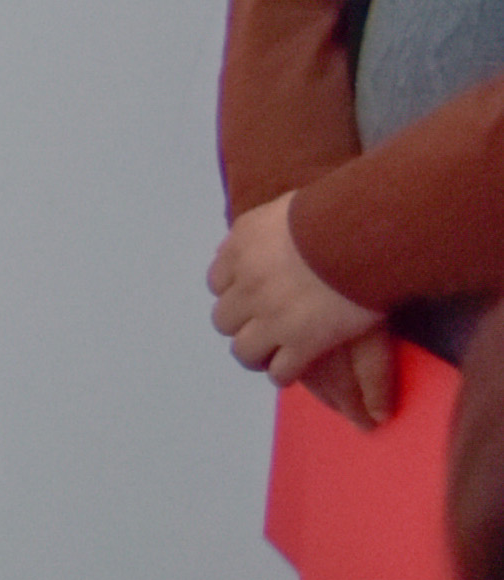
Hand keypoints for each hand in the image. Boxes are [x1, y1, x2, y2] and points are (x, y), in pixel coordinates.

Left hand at [211, 196, 384, 387]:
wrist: (361, 234)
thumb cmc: (335, 212)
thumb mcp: (286, 206)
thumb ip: (266, 225)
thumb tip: (252, 236)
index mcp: (241, 250)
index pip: (218, 282)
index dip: (235, 292)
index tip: (249, 297)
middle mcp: (248, 286)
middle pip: (225, 320)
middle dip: (241, 325)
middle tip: (259, 330)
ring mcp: (272, 317)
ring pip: (244, 350)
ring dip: (256, 354)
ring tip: (271, 356)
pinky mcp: (303, 341)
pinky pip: (280, 370)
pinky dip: (283, 372)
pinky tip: (293, 368)